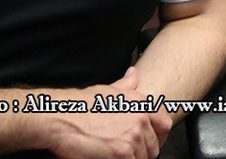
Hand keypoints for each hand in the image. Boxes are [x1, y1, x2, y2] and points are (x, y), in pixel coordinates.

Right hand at [34, 67, 172, 158]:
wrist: (60, 117)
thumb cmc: (79, 105)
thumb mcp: (108, 89)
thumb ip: (126, 85)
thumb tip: (133, 74)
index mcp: (141, 104)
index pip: (164, 125)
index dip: (159, 137)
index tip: (152, 143)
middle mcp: (140, 119)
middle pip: (153, 147)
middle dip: (142, 152)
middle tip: (126, 152)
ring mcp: (132, 137)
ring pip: (142, 158)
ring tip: (114, 155)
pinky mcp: (120, 153)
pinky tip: (108, 157)